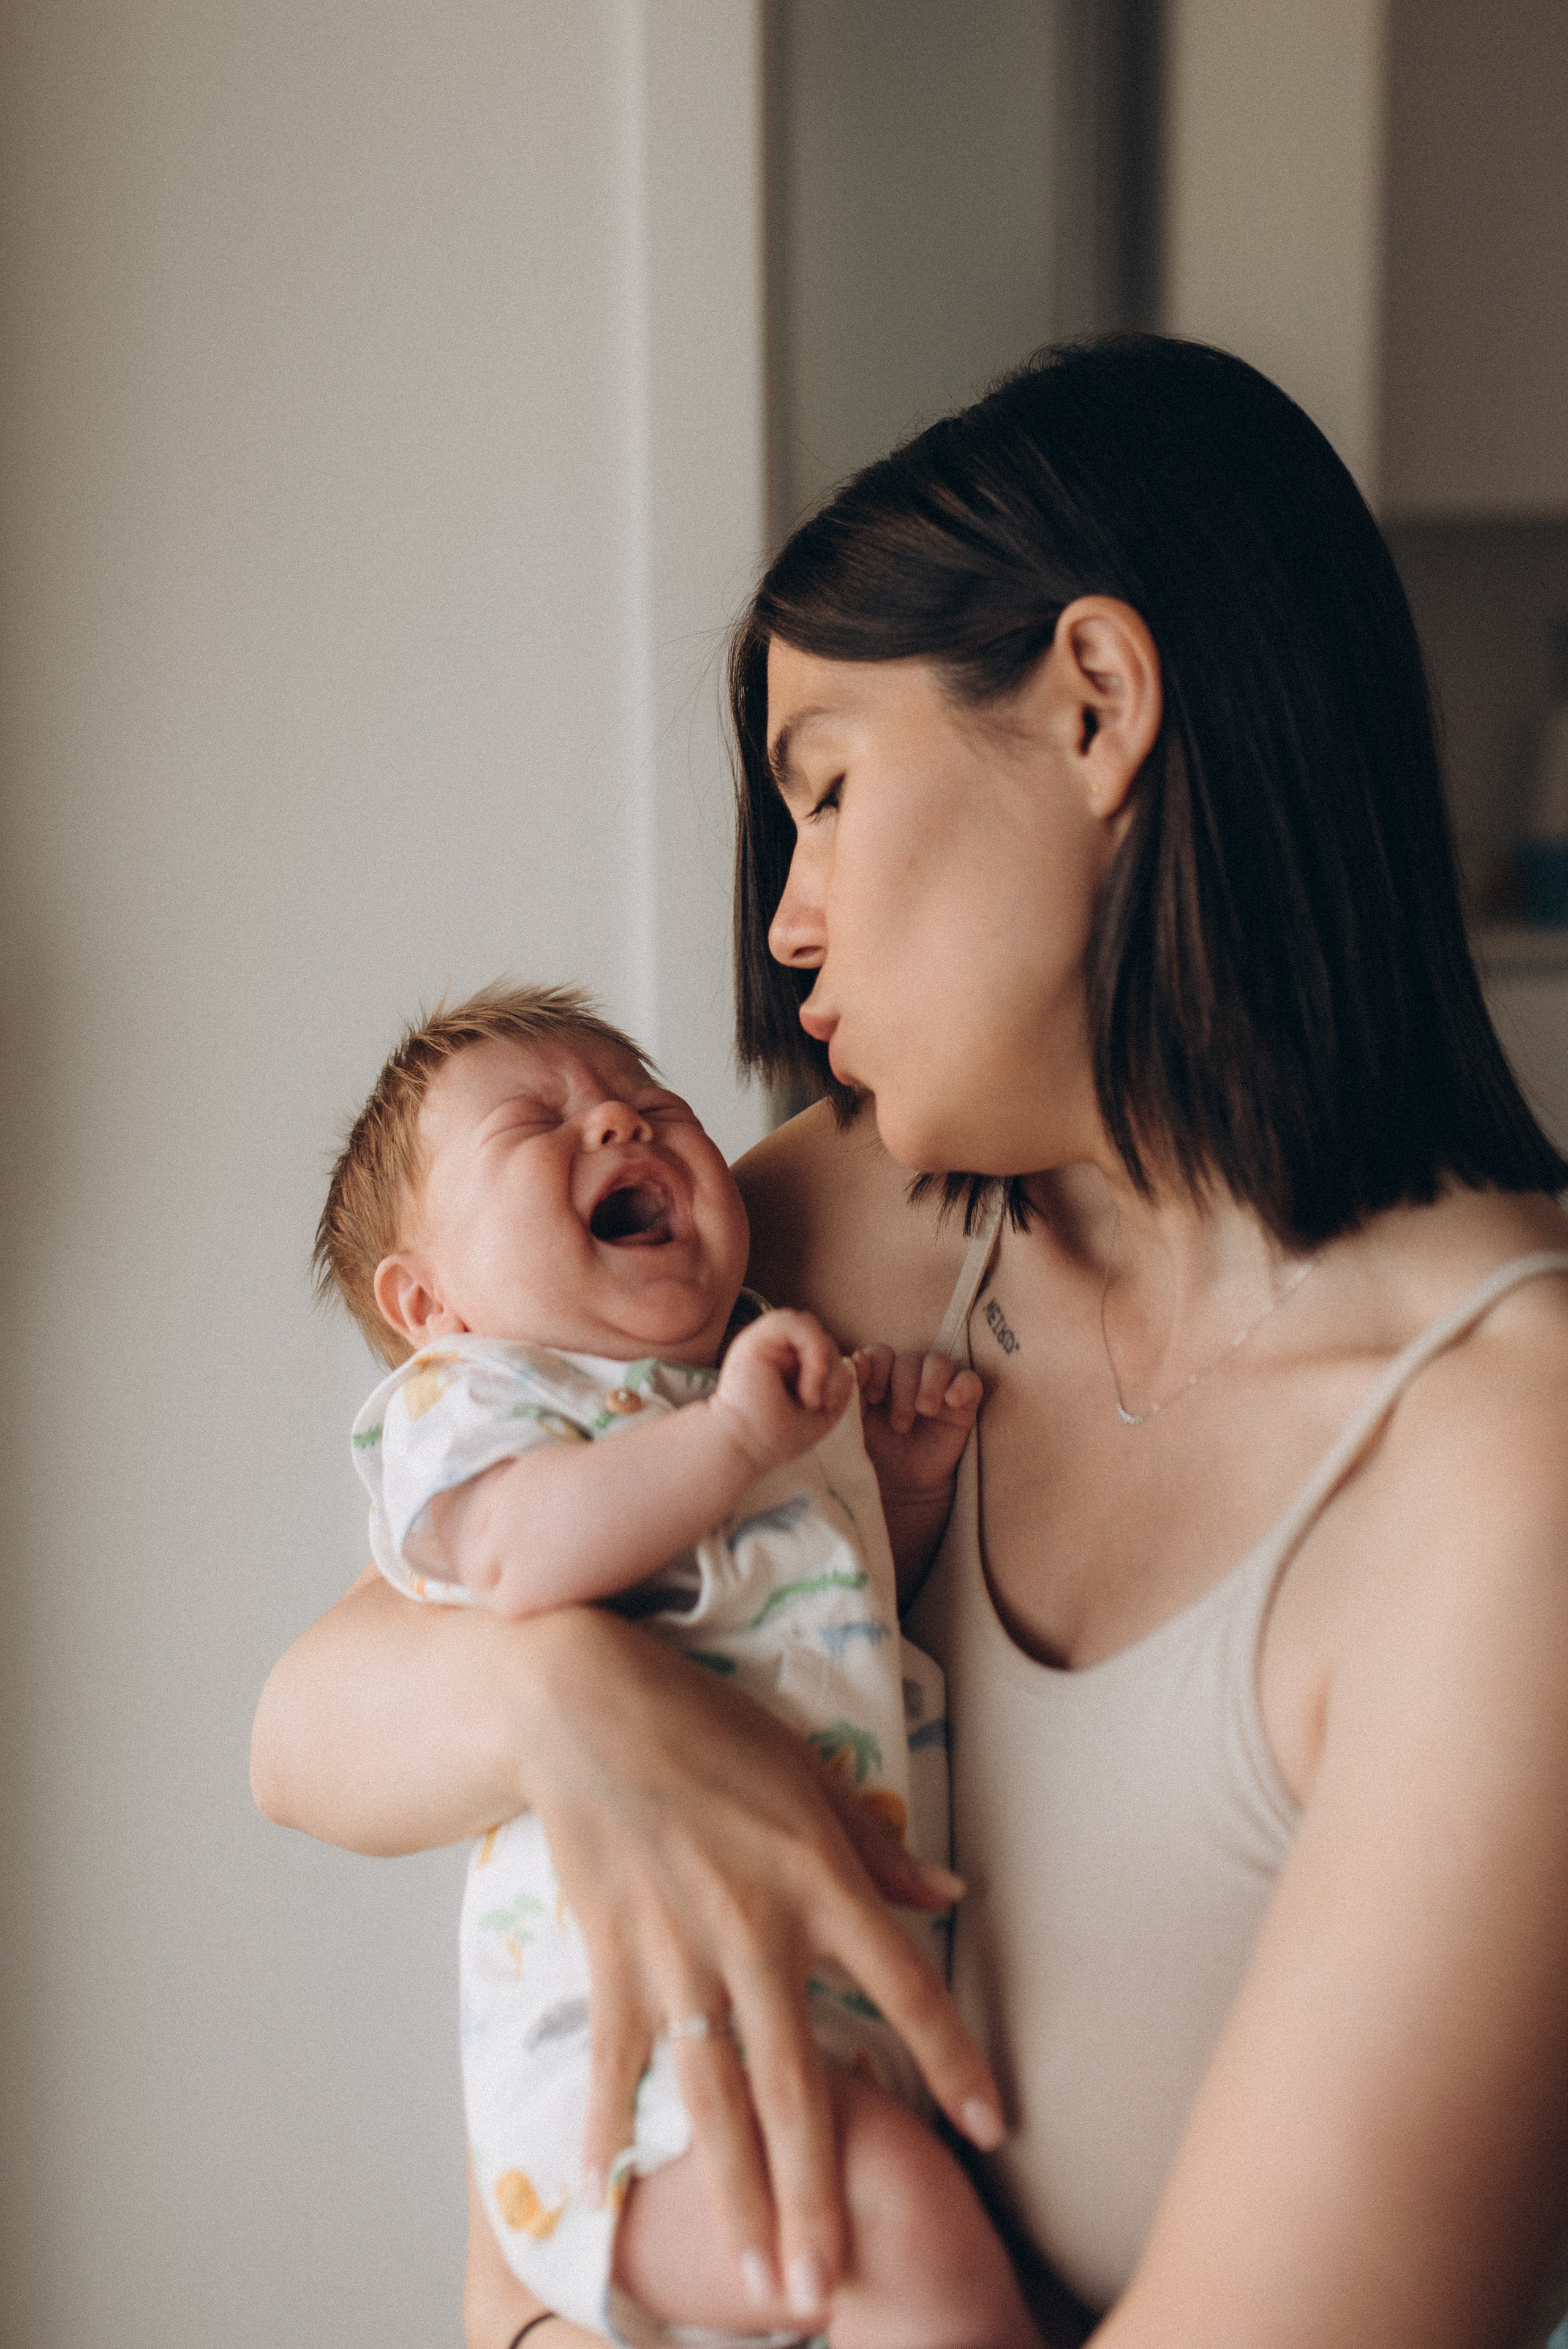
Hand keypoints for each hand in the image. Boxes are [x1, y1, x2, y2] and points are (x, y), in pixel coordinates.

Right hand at [519, 1607, 1004, 2324]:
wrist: (587, 1705)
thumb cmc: (708, 1729)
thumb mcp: (811, 1775)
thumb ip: (879, 1852)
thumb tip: (951, 1899)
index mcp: (819, 1882)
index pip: (907, 1988)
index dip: (954, 2060)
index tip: (990, 2131)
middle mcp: (756, 1932)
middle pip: (800, 2083)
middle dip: (821, 2194)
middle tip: (835, 2285)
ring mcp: (680, 1954)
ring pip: (716, 2097)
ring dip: (741, 2193)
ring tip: (762, 2279)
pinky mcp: (613, 1956)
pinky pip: (614, 2059)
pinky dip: (604, 2125)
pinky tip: (600, 2191)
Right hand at [710, 1308, 854, 1475]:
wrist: (745, 1448)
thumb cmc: (778, 1436)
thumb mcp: (822, 1408)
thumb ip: (839, 1381)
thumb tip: (853, 1361)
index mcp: (785, 1361)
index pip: (824, 1345)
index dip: (836, 1372)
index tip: (825, 1405)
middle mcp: (774, 1347)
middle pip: (822, 1337)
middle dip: (833, 1372)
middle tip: (816, 1405)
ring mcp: (764, 1340)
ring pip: (812, 1327)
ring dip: (823, 1365)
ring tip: (810, 1398)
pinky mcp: (755, 1339)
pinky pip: (798, 1324)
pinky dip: (814, 1354)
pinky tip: (807, 1388)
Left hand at [852, 1346, 981, 1506]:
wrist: (902, 1488)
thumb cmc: (876, 1453)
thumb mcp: (857, 1424)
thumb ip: (853, 1391)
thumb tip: (857, 1358)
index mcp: (880, 1378)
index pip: (881, 1354)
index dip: (877, 1368)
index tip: (873, 1398)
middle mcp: (908, 1379)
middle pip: (909, 1360)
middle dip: (902, 1388)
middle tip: (899, 1424)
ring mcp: (938, 1389)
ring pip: (938, 1363)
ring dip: (930, 1384)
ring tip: (925, 1411)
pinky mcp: (963, 1404)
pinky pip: (970, 1381)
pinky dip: (962, 1385)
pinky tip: (952, 1401)